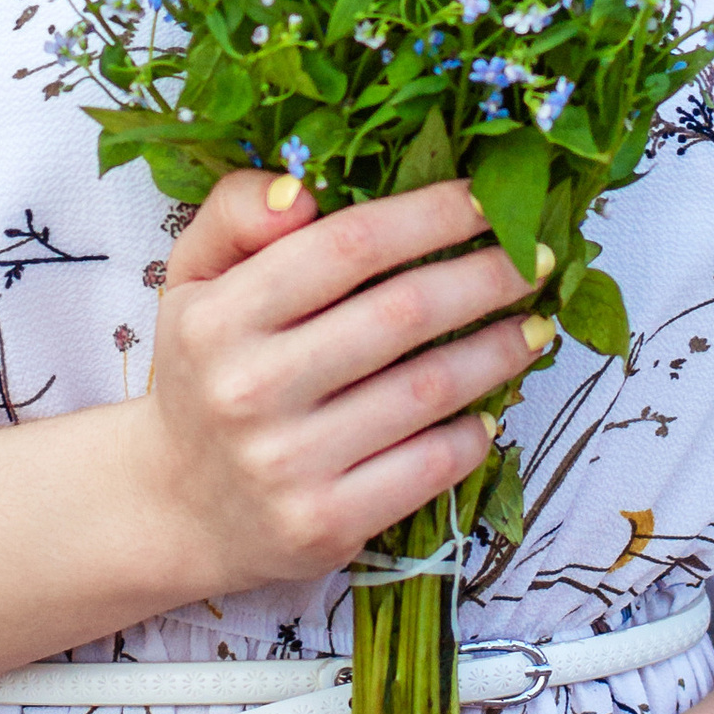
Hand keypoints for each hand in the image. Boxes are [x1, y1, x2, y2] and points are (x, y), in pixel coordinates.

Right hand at [134, 167, 553, 602]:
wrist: (177, 505)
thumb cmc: (203, 372)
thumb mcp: (192, 279)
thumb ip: (235, 212)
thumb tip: (305, 190)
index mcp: (218, 318)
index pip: (346, 247)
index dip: (431, 215)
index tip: (488, 199)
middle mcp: (249, 389)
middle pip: (402, 313)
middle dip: (487, 276)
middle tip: (535, 257)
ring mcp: (289, 463)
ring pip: (429, 389)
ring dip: (498, 351)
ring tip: (535, 326)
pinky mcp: (325, 523)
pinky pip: (430, 466)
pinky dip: (475, 433)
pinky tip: (492, 410)